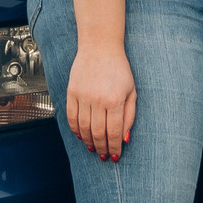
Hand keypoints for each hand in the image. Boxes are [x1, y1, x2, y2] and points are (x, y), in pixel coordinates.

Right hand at [64, 45, 137, 161]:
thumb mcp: (131, 90)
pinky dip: (75, 129)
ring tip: (93, 148)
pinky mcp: (72, 92)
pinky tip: (80, 136)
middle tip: (103, 156)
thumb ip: (129, 115)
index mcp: (115, 100)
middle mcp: (98, 100)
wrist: (100, 46)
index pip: (114, 132)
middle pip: (97, 133)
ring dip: (88, 141)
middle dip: (101, 148)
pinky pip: (71, 117)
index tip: (114, 156)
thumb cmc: (119, 68)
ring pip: (83, 128)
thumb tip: (125, 138)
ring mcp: (83, 96)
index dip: (114, 147)